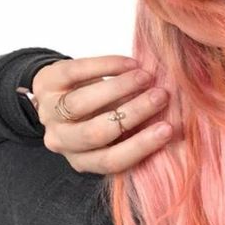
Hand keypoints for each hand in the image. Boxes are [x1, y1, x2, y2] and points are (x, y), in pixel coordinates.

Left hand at [31, 56, 172, 173]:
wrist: (61, 95)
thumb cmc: (100, 118)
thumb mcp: (117, 134)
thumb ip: (138, 132)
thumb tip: (178, 124)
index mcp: (84, 161)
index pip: (112, 161)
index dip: (141, 146)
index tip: (169, 129)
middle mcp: (62, 142)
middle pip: (97, 132)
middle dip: (133, 113)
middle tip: (162, 96)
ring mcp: (49, 113)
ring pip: (83, 103)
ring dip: (120, 87)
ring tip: (147, 76)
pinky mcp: (45, 83)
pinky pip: (75, 72)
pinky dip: (106, 66)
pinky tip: (130, 63)